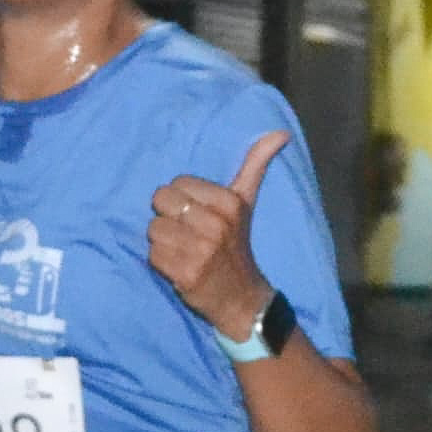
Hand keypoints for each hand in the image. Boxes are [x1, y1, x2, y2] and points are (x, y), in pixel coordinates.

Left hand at [147, 130, 288, 341]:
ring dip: (163, 243)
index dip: (181, 202)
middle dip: (168, 219)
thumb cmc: (236, 246)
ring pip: (153, 229)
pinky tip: (179, 267)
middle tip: (188, 235)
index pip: (176, 184)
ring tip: (184, 252)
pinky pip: (151, 254)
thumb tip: (280, 132)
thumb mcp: (247, 203)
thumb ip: (256, 165)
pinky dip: (160, 263)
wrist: (242, 299)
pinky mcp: (186, 273)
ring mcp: (201, 250)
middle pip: (161, 202)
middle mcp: (216, 224)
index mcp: (229, 202)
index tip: (198, 218)